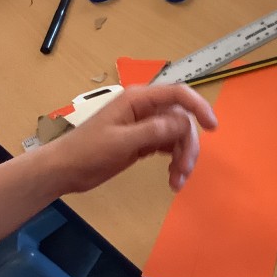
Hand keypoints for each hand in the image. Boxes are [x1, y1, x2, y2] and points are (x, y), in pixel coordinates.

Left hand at [41, 84, 217, 193]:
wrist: (64, 171)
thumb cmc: (87, 151)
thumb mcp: (120, 142)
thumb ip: (153, 130)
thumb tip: (183, 123)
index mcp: (139, 100)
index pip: (178, 94)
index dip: (199, 106)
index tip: (212, 127)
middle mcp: (146, 109)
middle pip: (182, 120)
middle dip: (188, 145)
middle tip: (184, 171)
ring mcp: (146, 125)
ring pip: (178, 136)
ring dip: (183, 157)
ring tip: (177, 182)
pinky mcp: (144, 141)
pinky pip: (169, 147)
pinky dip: (175, 162)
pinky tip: (172, 179)